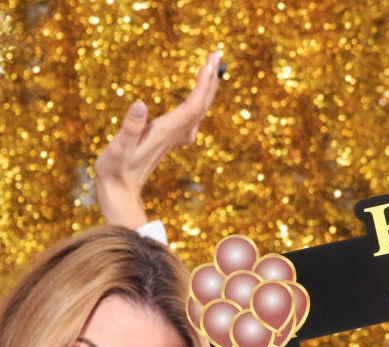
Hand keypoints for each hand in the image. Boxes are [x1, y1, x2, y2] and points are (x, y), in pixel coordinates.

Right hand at [94, 49, 222, 226]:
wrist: (121, 193)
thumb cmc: (115, 171)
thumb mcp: (118, 149)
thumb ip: (129, 128)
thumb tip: (141, 104)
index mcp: (165, 132)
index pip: (193, 105)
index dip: (203, 84)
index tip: (210, 61)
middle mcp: (174, 135)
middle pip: (201, 106)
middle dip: (210, 79)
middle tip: (216, 53)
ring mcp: (173, 138)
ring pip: (198, 111)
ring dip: (206, 88)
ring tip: (210, 67)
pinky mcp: (168, 140)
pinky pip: (190, 117)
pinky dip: (197, 101)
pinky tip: (197, 98)